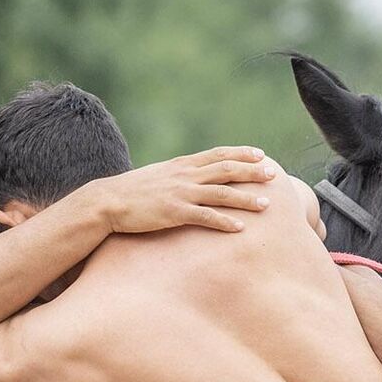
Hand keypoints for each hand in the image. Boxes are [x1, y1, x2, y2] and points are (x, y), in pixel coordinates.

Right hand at [95, 146, 278, 234]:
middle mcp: (185, 175)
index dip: (241, 153)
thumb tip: (191, 178)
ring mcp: (181, 193)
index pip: (218, 154)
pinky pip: (205, 217)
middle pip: (227, 169)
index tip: (260, 154)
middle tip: (273, 175)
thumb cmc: (131, 192)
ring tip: (266, 205)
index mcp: (182, 164)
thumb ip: (177, 175)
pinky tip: (240, 228)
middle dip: (252, 172)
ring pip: (222, 193)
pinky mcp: (174, 213)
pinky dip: (225, 221)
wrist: (107, 201)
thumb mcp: (158, 175)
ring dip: (246, 198)